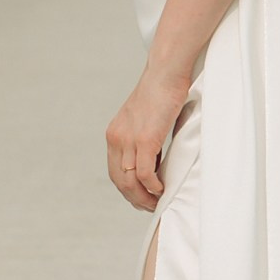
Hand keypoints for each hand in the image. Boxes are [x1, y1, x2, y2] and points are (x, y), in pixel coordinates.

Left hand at [106, 60, 189, 211]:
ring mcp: (129, 139)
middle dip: (134, 198)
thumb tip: (153, 160)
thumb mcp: (145, 119)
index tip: (139, 198)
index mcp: (114, 134)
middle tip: (149, 206)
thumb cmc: (160, 92)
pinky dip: (153, 186)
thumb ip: (143, 139)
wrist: (165, 73)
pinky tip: (160, 189)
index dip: (126, 189)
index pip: (114, 171)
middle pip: (120, 181)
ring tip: (155, 202)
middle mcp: (117, 138)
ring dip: (143, 196)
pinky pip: (145, 173)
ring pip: (131, 181)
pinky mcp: (145, 139)